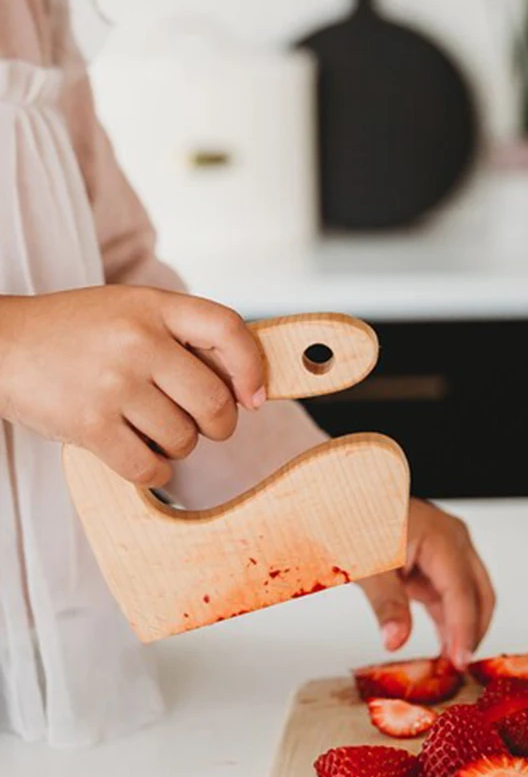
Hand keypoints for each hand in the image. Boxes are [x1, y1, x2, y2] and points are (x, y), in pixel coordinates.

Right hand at [0, 286, 264, 486]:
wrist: (0, 346)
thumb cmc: (74, 333)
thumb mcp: (130, 311)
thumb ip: (183, 336)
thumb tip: (245, 386)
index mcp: (152, 306)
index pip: (227, 329)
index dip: (253, 368)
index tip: (254, 397)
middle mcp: (137, 341)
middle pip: (215, 402)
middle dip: (218, 425)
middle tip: (201, 424)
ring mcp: (113, 384)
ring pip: (184, 439)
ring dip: (178, 446)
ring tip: (150, 428)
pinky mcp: (90, 425)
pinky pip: (150, 468)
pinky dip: (154, 470)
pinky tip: (140, 455)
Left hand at [359, 498, 494, 670]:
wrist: (343, 499)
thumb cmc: (354, 519)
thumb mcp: (367, 564)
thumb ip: (385, 603)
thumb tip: (396, 640)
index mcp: (442, 538)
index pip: (462, 592)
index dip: (464, 630)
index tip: (459, 661)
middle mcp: (454, 542)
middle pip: (479, 595)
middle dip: (473, 633)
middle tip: (458, 669)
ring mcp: (448, 552)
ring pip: (470, 598)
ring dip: (463, 630)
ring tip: (449, 666)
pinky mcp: (436, 563)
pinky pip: (452, 597)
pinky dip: (449, 622)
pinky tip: (443, 649)